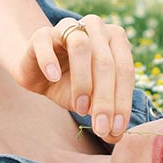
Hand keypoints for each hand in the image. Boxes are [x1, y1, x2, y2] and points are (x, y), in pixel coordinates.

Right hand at [15, 15, 134, 142]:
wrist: (37, 73)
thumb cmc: (71, 85)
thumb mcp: (91, 102)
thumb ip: (106, 113)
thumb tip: (116, 134)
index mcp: (116, 40)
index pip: (125, 70)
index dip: (123, 101)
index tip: (116, 129)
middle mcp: (96, 28)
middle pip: (106, 62)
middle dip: (105, 99)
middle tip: (99, 127)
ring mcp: (68, 27)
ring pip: (81, 47)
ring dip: (83, 81)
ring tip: (79, 108)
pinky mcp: (42, 34)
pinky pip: (45, 42)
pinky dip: (50, 61)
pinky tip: (54, 78)